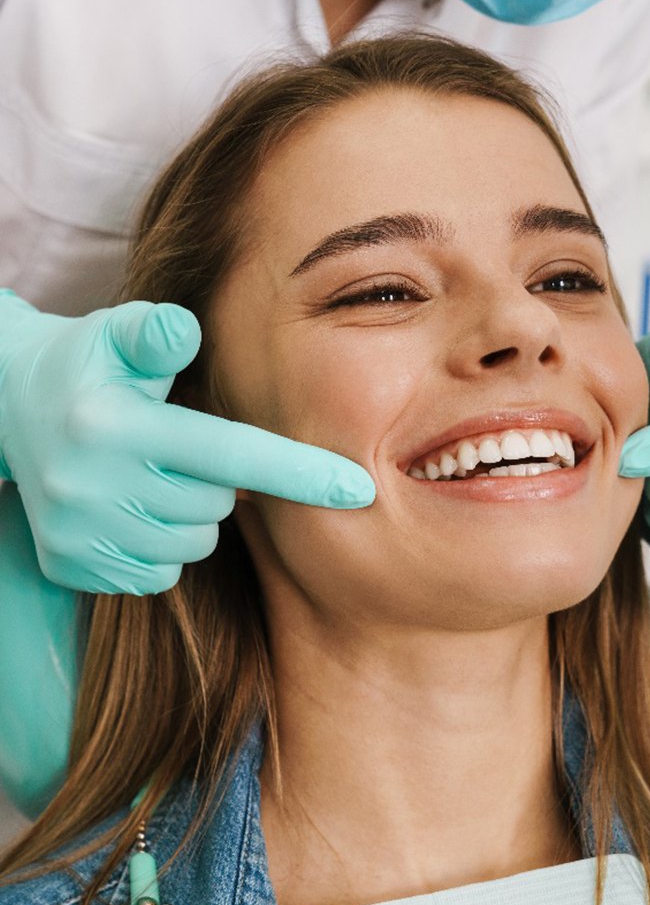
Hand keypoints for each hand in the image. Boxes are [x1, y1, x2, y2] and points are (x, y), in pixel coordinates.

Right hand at [0, 291, 375, 594]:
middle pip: (216, 505)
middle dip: (217, 480)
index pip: (229, 455)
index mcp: (114, 427)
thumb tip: (186, 330)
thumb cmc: (88, 367)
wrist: (9, 412)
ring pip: (192, 545)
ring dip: (190, 515)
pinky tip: (134, 508)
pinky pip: (159, 574)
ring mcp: (79, 535)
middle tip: (180, 446)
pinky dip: (161, 546)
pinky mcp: (72, 567)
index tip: (360, 490)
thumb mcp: (115, 335)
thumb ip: (156, 332)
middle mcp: (91, 488)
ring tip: (153, 475)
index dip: (300, 472)